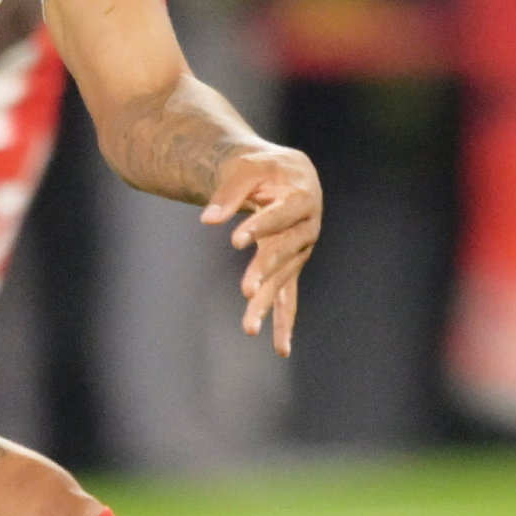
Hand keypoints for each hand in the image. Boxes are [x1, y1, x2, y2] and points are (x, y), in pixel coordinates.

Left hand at [199, 144, 323, 355]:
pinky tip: (281, 348)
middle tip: (247, 290)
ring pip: (283, 279)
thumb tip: (207, 220)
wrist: (283, 174)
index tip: (235, 238)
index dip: (261, 226)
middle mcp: (307, 226)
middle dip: (265, 270)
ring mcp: (301, 250)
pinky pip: (289, 297)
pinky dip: (284, 322)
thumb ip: (227, 192)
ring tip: (248, 328)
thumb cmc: (263, 167)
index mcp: (302, 196)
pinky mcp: (291, 266)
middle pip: (285, 251)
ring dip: (267, 304)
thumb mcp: (245, 166)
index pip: (282, 214)